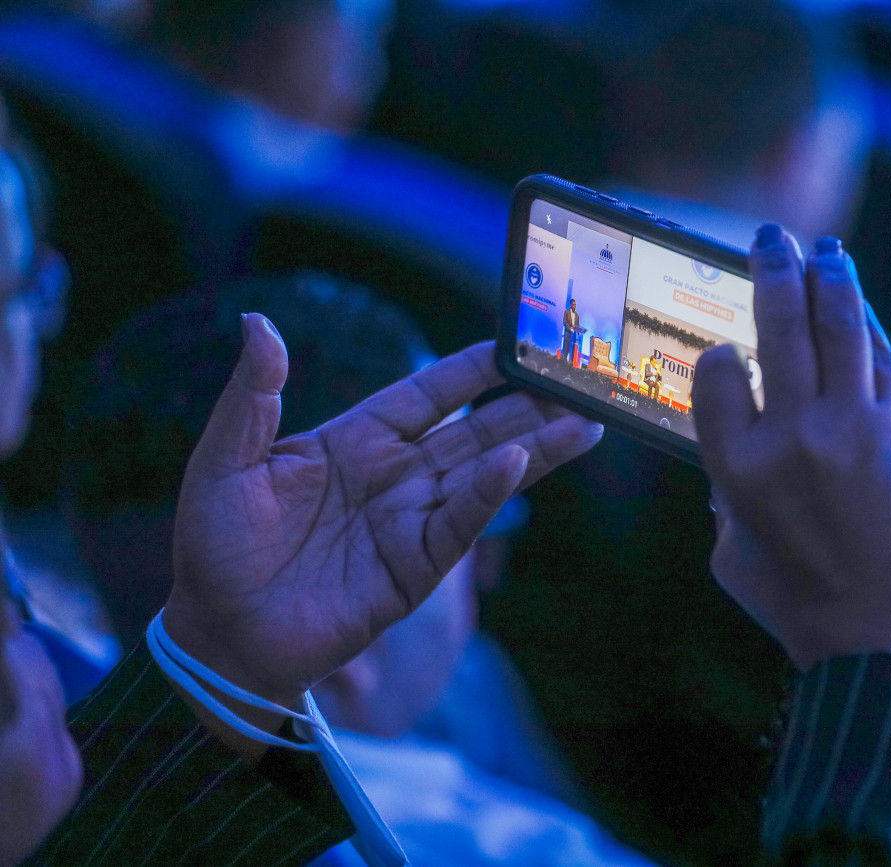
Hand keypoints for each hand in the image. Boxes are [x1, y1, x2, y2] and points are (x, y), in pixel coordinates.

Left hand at [164, 315, 602, 710]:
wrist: (217, 636)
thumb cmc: (216, 547)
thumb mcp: (225, 461)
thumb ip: (251, 396)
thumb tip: (256, 323)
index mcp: (356, 441)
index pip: (427, 394)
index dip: (471, 370)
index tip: (515, 341)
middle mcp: (394, 476)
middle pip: (475, 430)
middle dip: (527, 406)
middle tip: (578, 381)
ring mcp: (409, 522)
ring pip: (484, 475)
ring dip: (535, 448)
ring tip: (584, 424)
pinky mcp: (413, 569)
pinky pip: (458, 524)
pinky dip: (488, 494)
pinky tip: (518, 465)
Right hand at [694, 227, 890, 682]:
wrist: (890, 642)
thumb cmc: (800, 607)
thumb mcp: (732, 556)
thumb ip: (723, 497)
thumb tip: (735, 459)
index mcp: (737, 468)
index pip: (716, 371)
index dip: (718, 353)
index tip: (726, 351)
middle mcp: (795, 436)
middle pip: (777, 324)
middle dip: (770, 267)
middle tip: (769, 237)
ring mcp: (858, 428)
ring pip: (840, 325)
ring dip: (829, 275)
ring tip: (821, 247)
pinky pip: (882, 358)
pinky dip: (867, 323)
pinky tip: (857, 302)